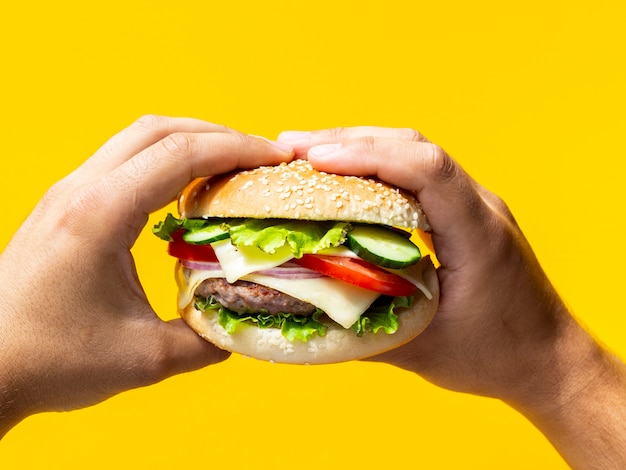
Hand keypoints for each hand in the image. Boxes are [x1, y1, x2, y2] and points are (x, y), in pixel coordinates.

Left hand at [0, 115, 293, 435]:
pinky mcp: (65, 206)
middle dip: (218, 135)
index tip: (275, 158)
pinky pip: (122, 160)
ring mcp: (68, 193)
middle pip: (159, 129)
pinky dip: (164, 160)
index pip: (180, 154)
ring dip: (189, 142)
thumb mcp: (144, 359)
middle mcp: (81, 190)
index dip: (237, 148)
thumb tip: (244, 321)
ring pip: (137, 138)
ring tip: (230, 165)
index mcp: (101, 215)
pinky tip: (185, 191)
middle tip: (259, 156)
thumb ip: (206, 340)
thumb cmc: (51, 360)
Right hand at [279, 127, 625, 467]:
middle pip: (416, 148)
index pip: (427, 169)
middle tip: (291, 148)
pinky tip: (347, 178)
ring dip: (362, 148)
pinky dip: (378, 168)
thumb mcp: (425, 351)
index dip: (368, 155)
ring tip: (308, 155)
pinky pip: (420, 175)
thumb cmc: (496, 357)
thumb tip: (305, 309)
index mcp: (478, 233)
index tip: (316, 158)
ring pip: (417, 155)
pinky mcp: (466, 214)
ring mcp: (476, 206)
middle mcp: (481, 207)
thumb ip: (363, 330)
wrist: (549, 360)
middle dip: (350, 141)